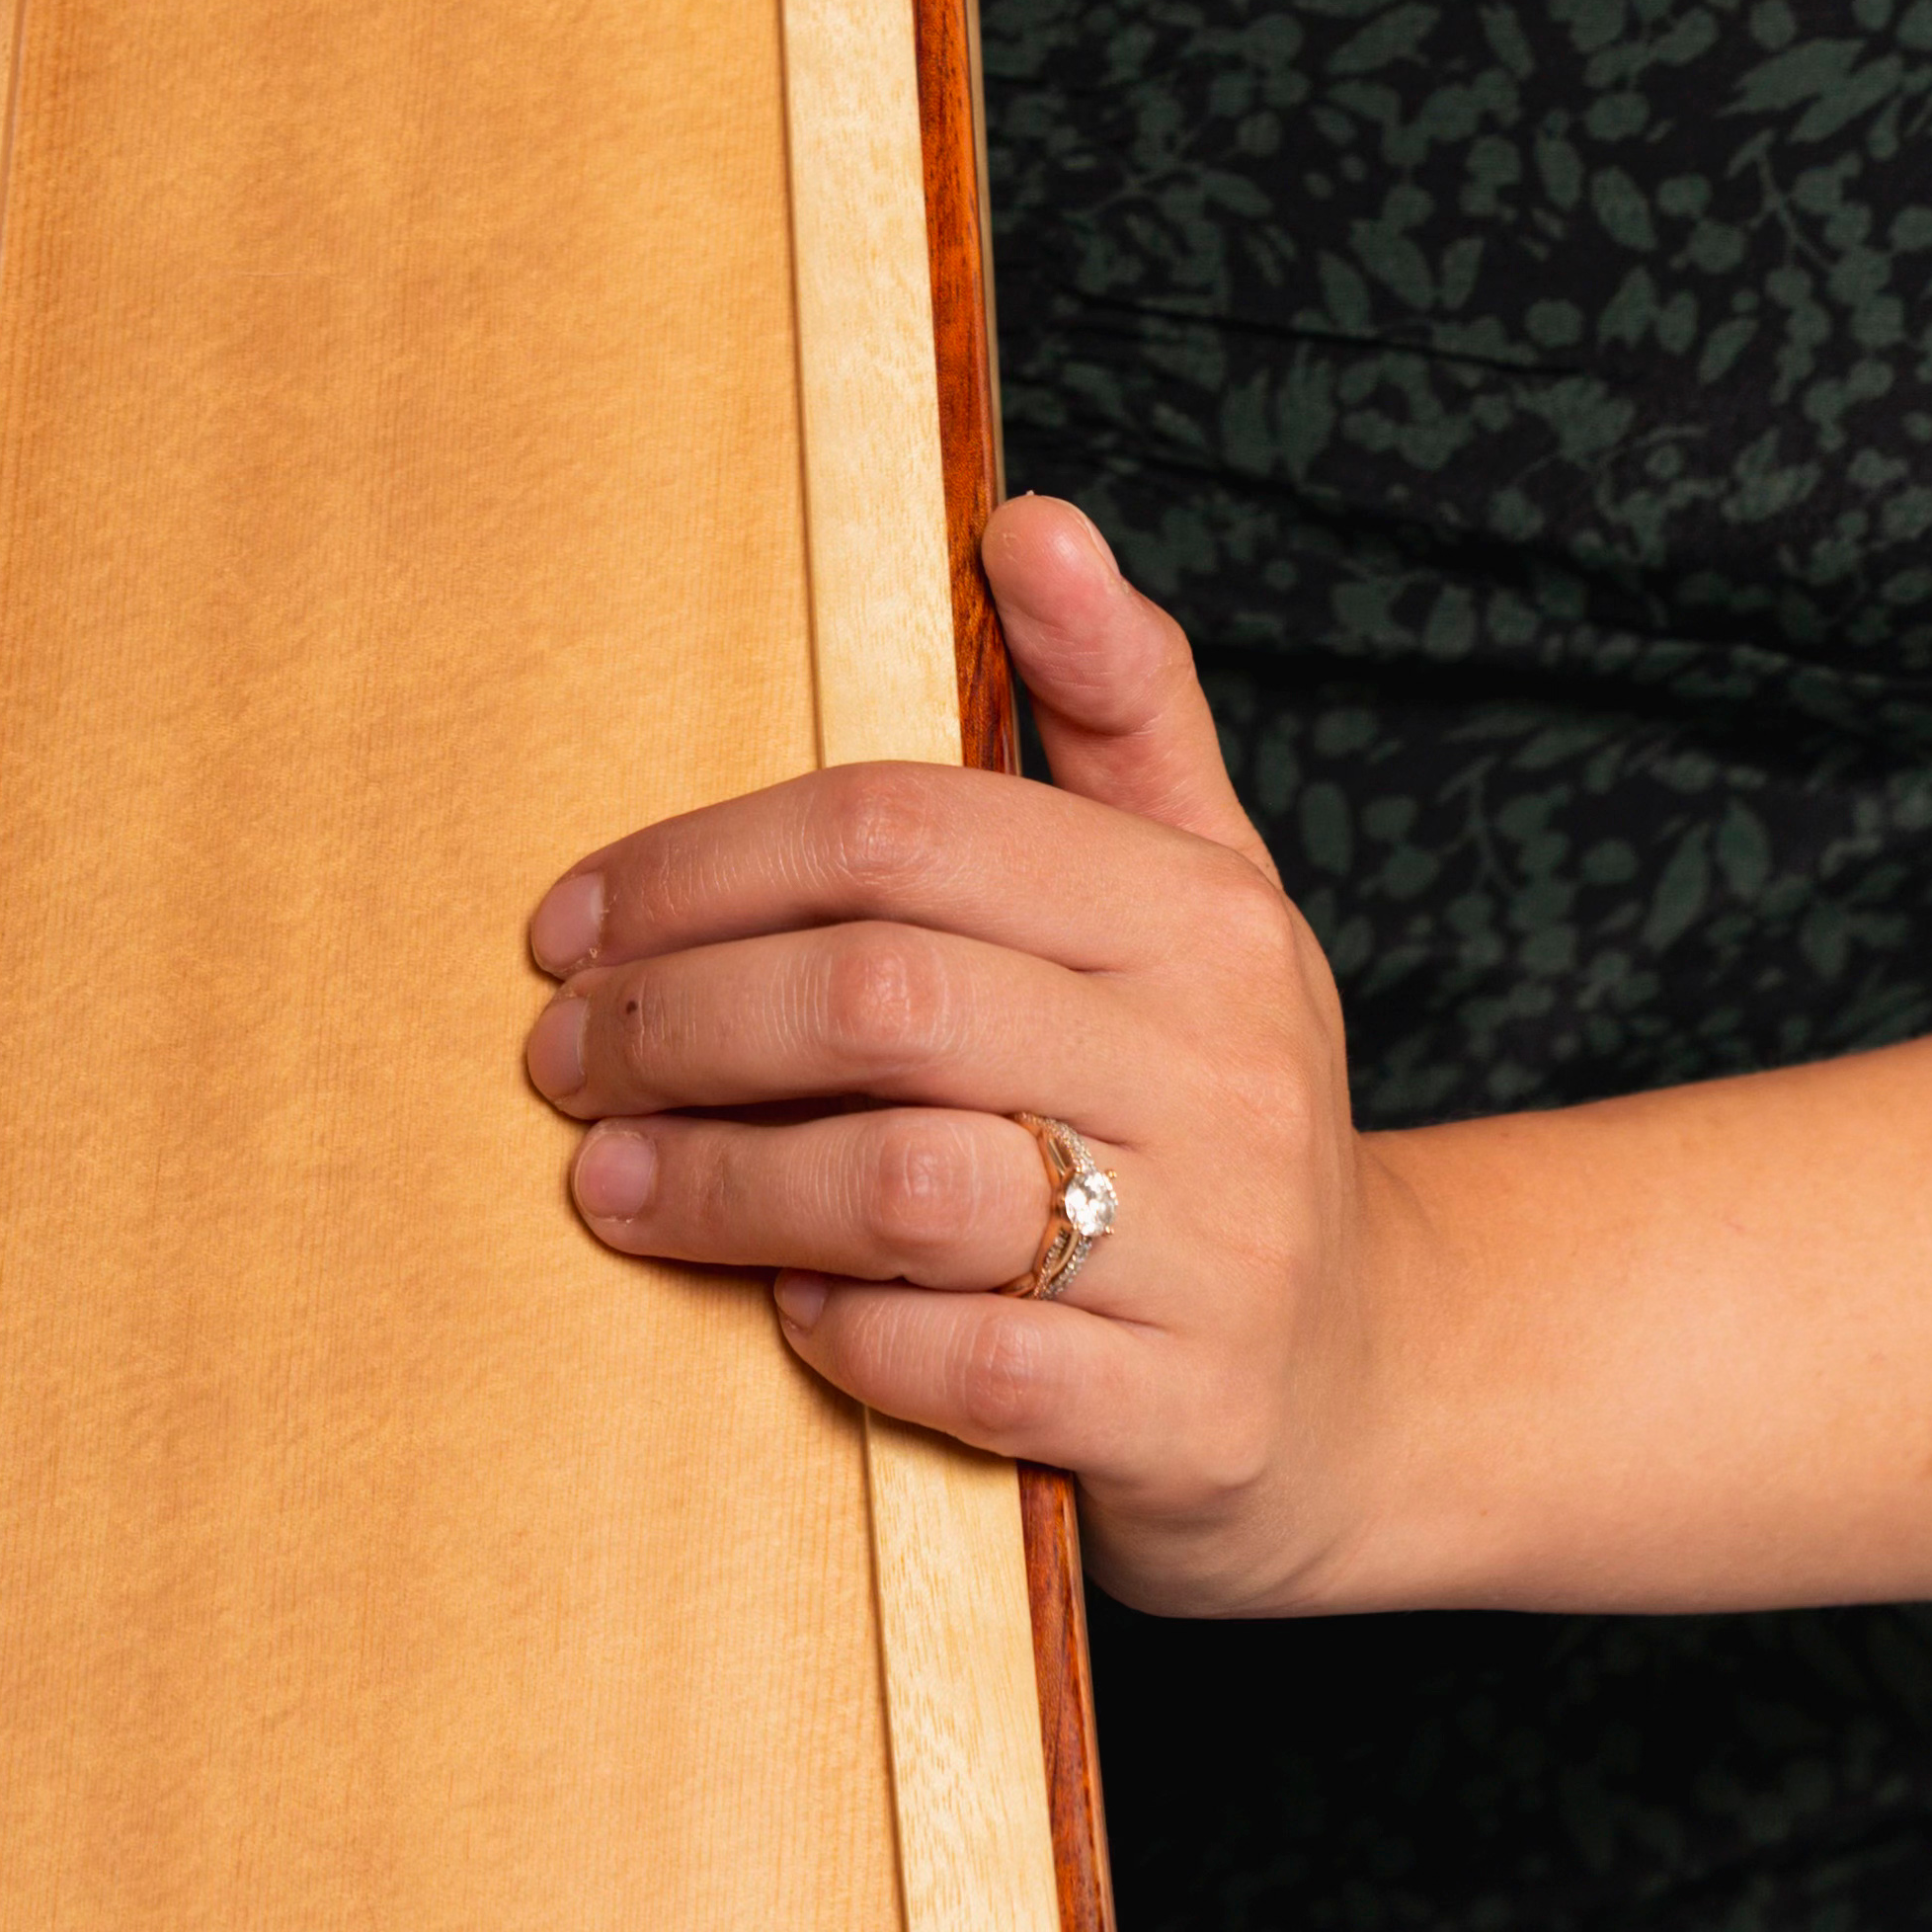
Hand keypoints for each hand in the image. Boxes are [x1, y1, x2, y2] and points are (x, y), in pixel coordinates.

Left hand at [520, 492, 1416, 1614]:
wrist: (1372, 1378)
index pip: (903, 832)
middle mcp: (1221, 1061)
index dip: (706, 867)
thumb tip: (1026, 518)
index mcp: (1198, 909)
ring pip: (905, 1182)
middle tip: (559, 1056)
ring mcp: (1216, 1247)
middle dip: (679, 1023)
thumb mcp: (1198, 887)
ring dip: (720, 1183)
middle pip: (880, 997)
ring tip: (607, 1181)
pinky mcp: (1190, 1414)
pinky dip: (845, 1332)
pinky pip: (968, 1363)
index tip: (571, 921)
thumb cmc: (1213, 1099)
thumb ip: (1113, 703)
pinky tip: (780, 1309)